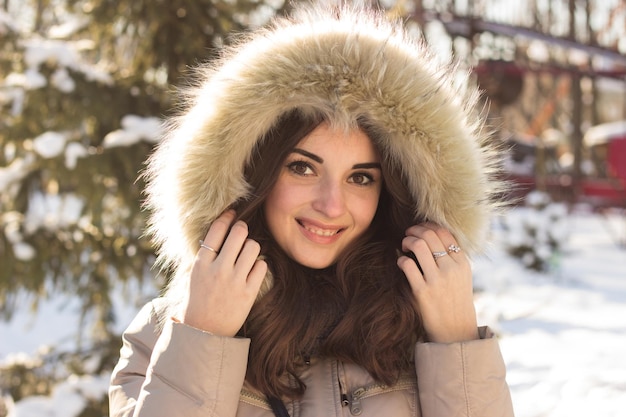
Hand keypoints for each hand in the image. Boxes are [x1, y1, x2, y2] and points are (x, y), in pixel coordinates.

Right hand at [182, 210, 267, 336]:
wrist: (204, 333)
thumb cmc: (199, 300)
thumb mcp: (194, 275)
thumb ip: (206, 255)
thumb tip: (221, 229)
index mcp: (201, 263)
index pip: (217, 230)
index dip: (227, 217)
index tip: (232, 213)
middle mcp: (218, 270)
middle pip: (238, 233)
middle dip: (242, 228)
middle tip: (242, 231)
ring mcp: (234, 281)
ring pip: (252, 246)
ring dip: (251, 246)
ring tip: (247, 252)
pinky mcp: (248, 292)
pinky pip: (261, 265)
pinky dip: (259, 264)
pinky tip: (252, 269)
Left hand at [397, 222, 478, 342]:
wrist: (455, 331)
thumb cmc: (456, 301)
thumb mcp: (463, 276)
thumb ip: (452, 257)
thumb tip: (431, 235)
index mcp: (462, 263)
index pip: (444, 233)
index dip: (428, 226)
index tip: (420, 229)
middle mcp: (451, 269)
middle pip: (429, 235)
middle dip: (414, 230)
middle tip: (408, 234)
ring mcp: (436, 280)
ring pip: (418, 245)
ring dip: (407, 241)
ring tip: (404, 245)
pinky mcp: (422, 291)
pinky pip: (407, 265)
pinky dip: (401, 259)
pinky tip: (401, 263)